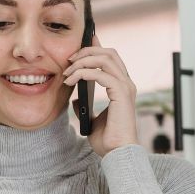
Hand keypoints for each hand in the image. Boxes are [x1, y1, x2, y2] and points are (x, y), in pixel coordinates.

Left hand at [62, 33, 138, 155]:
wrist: (117, 154)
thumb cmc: (108, 140)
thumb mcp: (91, 120)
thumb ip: (85, 106)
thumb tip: (75, 98)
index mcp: (121, 87)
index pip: (111, 58)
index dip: (97, 46)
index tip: (83, 40)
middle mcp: (126, 84)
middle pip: (108, 53)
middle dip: (87, 51)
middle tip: (69, 60)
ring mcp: (125, 88)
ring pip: (105, 59)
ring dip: (83, 61)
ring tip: (68, 72)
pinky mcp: (121, 94)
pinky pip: (101, 74)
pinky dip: (83, 73)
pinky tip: (71, 81)